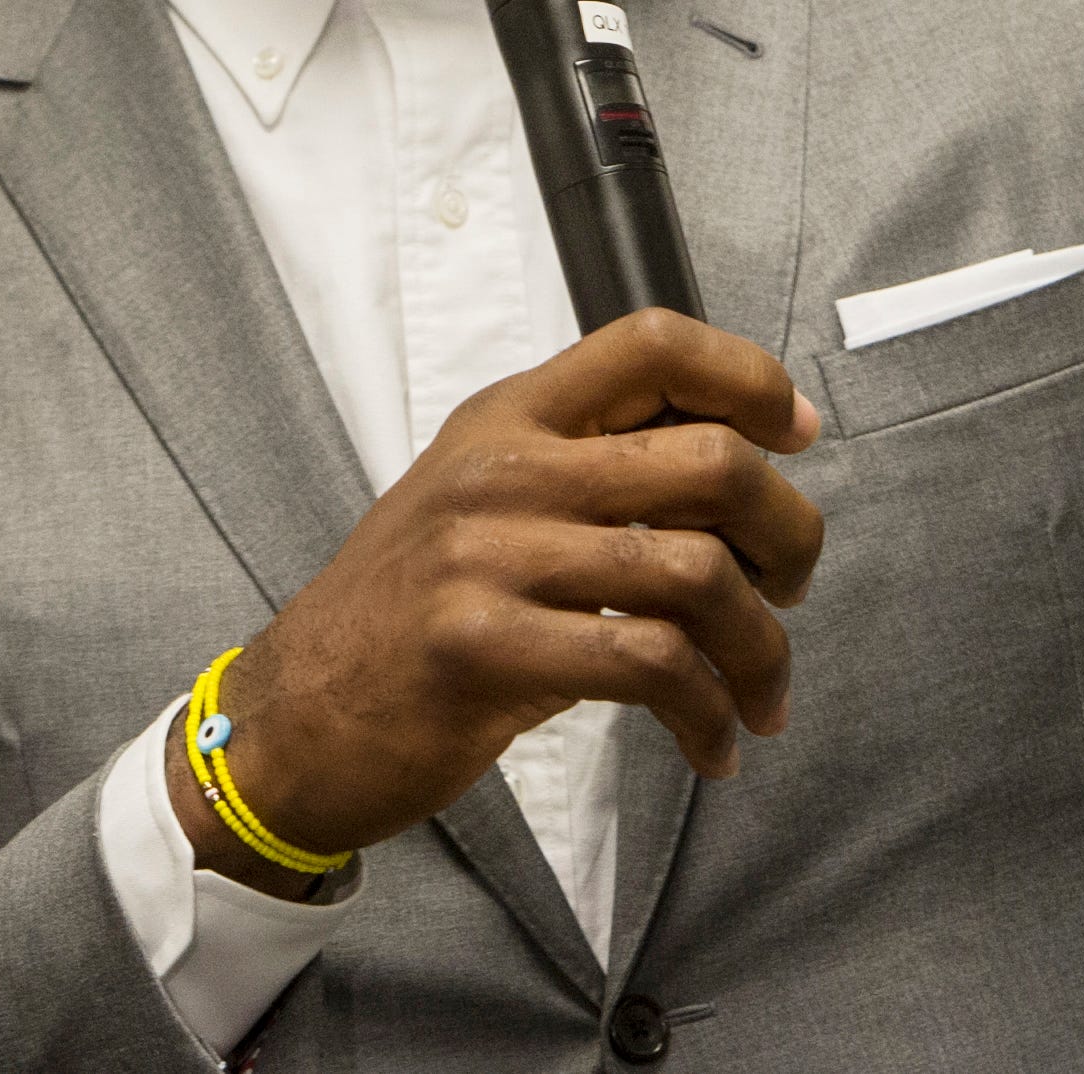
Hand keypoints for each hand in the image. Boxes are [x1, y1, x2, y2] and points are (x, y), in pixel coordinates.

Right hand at [167, 311, 823, 893]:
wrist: (288, 720)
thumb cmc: (404, 616)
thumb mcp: (484, 503)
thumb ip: (589, 470)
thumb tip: (739, 465)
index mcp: (509, 416)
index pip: (652, 343)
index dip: (747, 378)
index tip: (795, 431)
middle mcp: (502, 470)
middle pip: (708, 462)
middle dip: (789, 532)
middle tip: (792, 587)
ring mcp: (489, 557)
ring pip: (696, 573)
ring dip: (761, 646)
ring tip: (763, 688)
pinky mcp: (485, 650)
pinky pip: (650, 665)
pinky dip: (708, 712)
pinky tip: (714, 741)